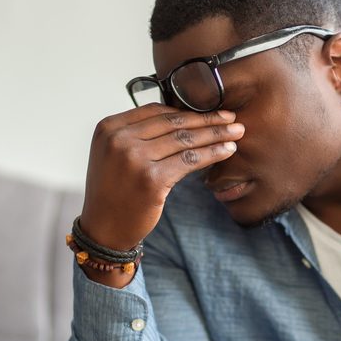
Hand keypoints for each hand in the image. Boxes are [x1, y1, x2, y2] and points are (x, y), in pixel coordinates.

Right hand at [77, 104, 243, 285]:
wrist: (103, 230)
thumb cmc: (113, 193)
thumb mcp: (114, 155)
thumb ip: (137, 135)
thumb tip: (179, 118)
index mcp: (109, 128)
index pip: (156, 111)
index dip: (187, 110)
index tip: (209, 110)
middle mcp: (119, 139)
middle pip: (173, 123)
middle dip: (207, 119)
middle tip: (232, 117)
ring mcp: (134, 158)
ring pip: (184, 140)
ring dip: (215, 134)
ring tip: (236, 132)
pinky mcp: (151, 179)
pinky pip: (189, 160)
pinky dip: (212, 154)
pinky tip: (227, 150)